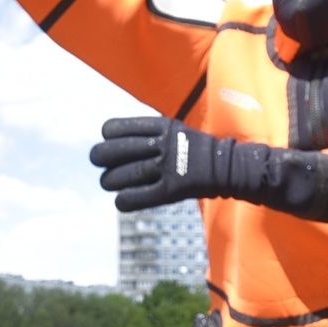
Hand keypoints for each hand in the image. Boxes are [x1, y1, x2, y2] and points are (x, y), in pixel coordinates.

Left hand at [90, 116, 256, 210]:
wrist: (227, 166)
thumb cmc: (195, 149)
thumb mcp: (172, 128)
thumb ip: (146, 132)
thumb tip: (111, 138)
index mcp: (160, 126)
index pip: (115, 129)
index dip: (108, 137)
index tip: (110, 143)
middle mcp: (161, 145)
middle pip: (113, 151)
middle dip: (100, 158)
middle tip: (100, 164)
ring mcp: (167, 168)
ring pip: (123, 176)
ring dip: (110, 181)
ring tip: (109, 183)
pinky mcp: (172, 190)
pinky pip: (137, 197)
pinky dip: (124, 200)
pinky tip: (121, 200)